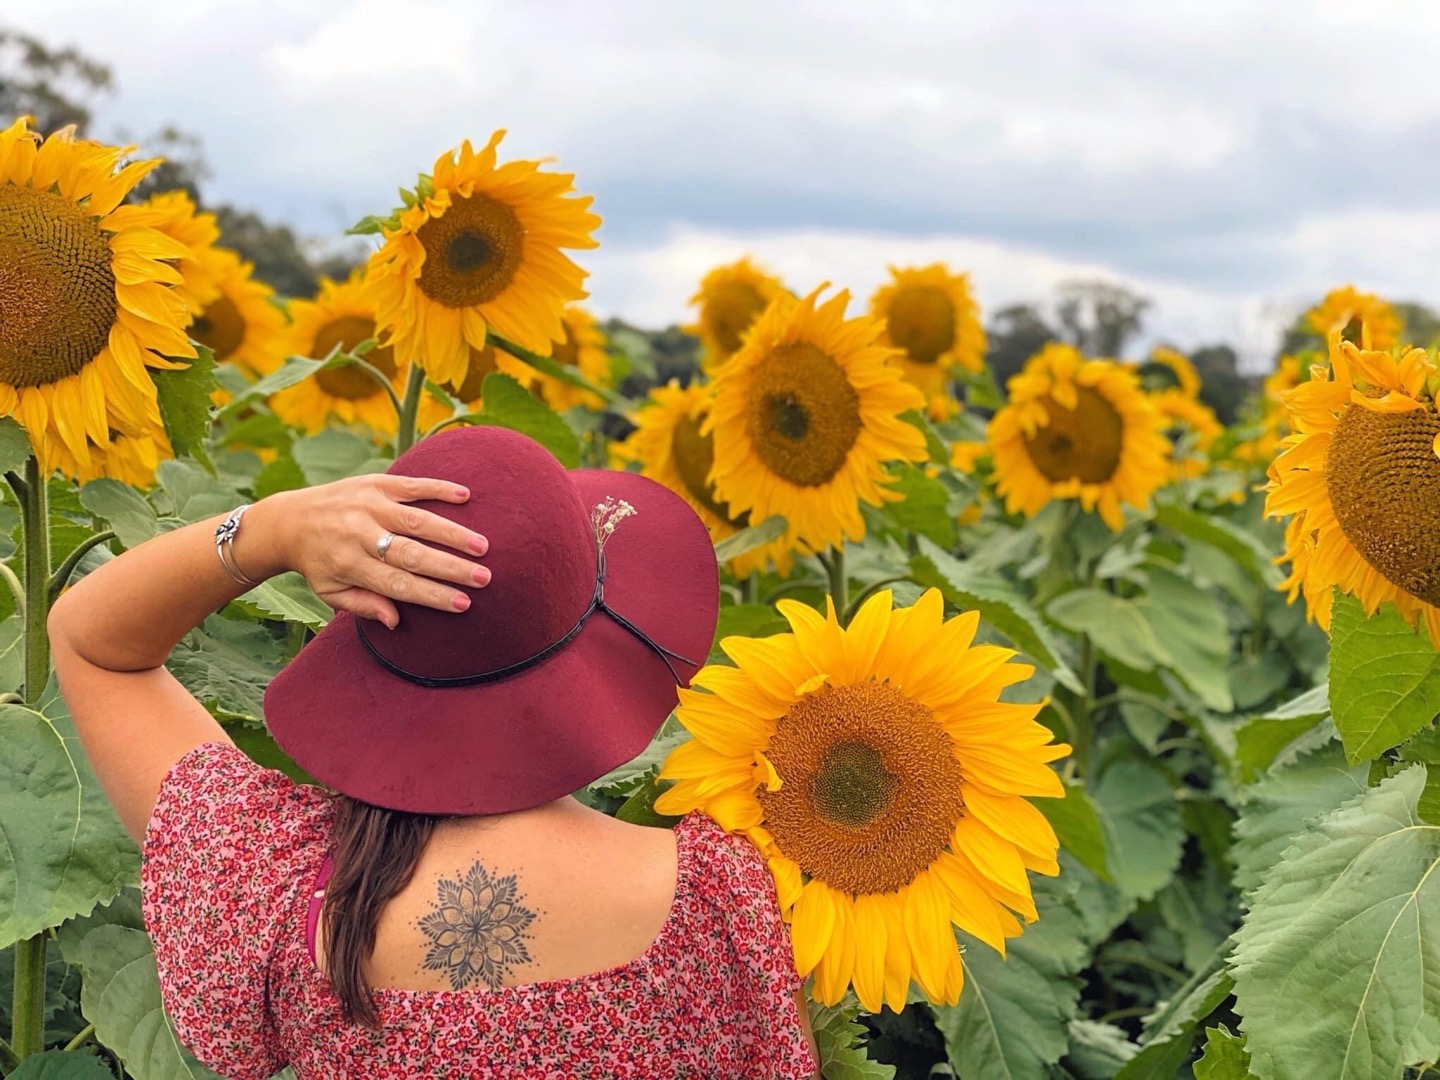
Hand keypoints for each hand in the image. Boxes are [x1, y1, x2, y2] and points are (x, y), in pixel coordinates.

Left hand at [253, 474, 489, 627]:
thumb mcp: (332, 593)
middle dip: (451, 568)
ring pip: (417, 520)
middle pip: (412, 554)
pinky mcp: (374, 483)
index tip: (463, 603)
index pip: (398, 584)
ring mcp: (368, 505)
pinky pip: (412, 485)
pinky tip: (466, 495)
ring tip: (482, 546)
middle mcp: (359, 534)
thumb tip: (396, 620)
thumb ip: (364, 606)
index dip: (432, 594)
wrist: (290, 519)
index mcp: (350, 565)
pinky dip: (439, 488)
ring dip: (452, 533)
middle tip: (484, 578)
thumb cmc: (318, 563)